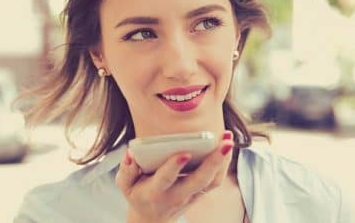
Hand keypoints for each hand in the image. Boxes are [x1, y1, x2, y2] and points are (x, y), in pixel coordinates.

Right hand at [115, 131, 234, 222]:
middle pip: (200, 180)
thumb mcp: (125, 185)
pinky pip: (216, 181)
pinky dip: (224, 164)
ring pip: (212, 181)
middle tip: (225, 142)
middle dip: (214, 161)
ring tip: (229, 139)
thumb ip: (126, 170)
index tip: (184, 153)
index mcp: (156, 192)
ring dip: (223, 160)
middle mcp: (177, 195)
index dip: (174, 166)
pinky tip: (227, 146)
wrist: (152, 219)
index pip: (166, 179)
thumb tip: (131, 154)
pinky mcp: (201, 193)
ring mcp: (192, 196)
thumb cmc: (138, 195)